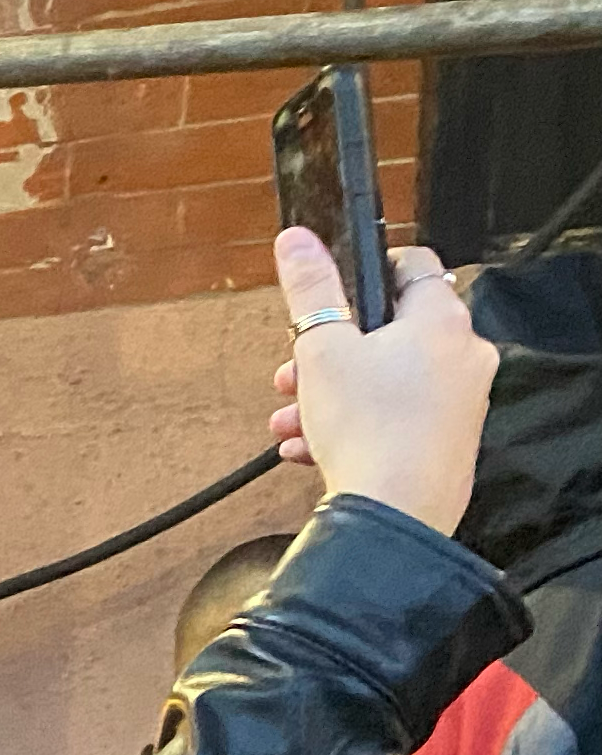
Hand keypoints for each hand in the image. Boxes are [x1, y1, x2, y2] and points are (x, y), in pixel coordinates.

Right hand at [267, 229, 495, 536]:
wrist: (394, 513)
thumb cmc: (370, 431)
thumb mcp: (321, 349)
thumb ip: (310, 290)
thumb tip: (298, 241)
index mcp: (442, 320)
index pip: (411, 265)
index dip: (364, 272)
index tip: (332, 293)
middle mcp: (463, 355)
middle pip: (390, 330)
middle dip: (330, 350)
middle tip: (294, 370)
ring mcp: (460, 400)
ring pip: (387, 378)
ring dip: (332, 392)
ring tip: (291, 418)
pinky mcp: (447, 439)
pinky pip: (395, 417)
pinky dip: (355, 424)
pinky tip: (310, 446)